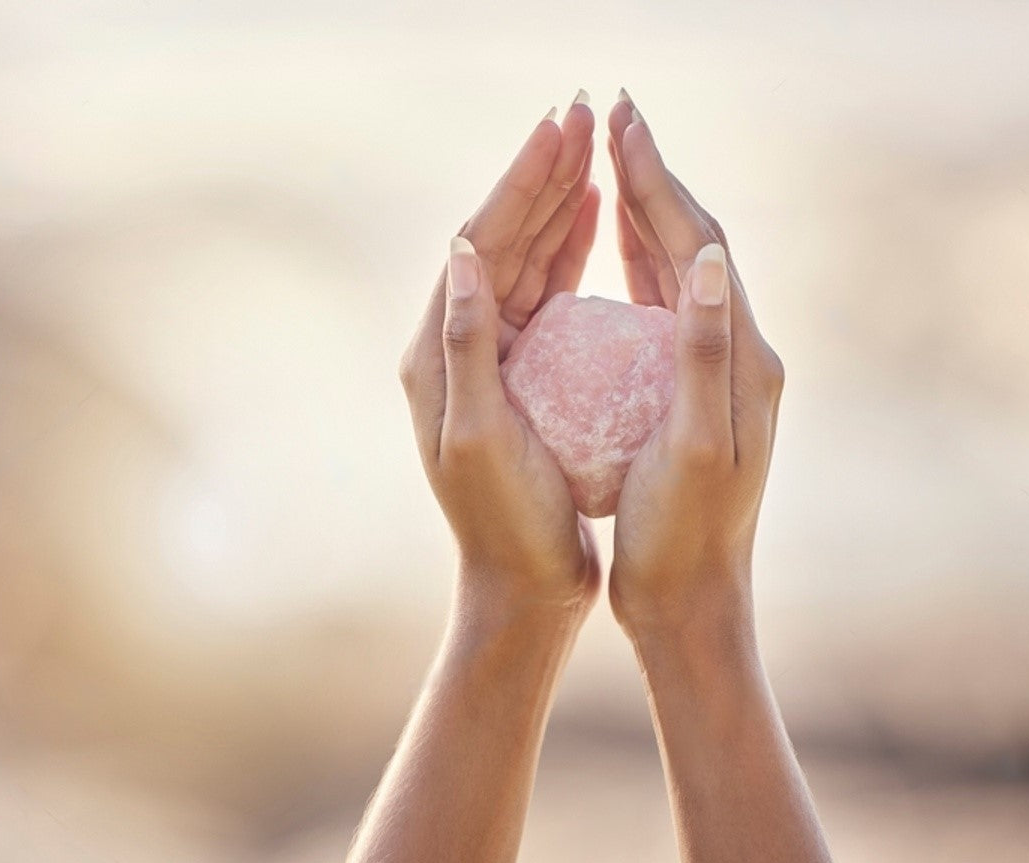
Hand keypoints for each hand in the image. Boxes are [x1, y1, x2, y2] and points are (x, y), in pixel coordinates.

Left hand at [400, 97, 603, 622]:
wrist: (521, 585)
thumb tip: (461, 255)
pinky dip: (567, 248)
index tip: (558, 129)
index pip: (477, 245)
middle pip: (497, 238)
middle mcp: (453, 345)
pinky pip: (543, 293)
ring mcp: (488, 356)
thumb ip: (469, 347)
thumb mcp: (479, 438)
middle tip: (581, 111)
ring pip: (523, 257)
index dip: (520, 184)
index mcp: (436, 353)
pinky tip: (593, 217)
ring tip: (591, 145)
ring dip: (555, 200)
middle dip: (539, 174)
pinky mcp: (520, 373)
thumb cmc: (505, 523)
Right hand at [603, 93, 786, 654]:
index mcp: (742, 357)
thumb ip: (700, 354)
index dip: (656, 181)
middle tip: (612, 117)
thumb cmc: (683, 535)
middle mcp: (739, 352)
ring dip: (646, 208)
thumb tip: (701, 261)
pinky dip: (638, 260)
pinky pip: (664, 305)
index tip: (619, 126)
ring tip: (609, 158)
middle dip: (651, 175)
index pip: (698, 243)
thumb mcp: (695, 448)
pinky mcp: (692, 389)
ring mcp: (718, 370)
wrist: (693, 601)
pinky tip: (613, 246)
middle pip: (694, 240)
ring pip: (680, 267)